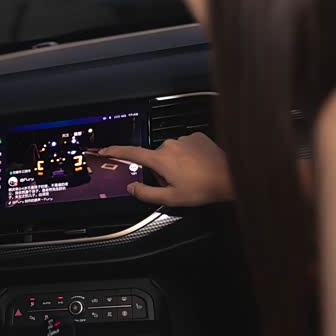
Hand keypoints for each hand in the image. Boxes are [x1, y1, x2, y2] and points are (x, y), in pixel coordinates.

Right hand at [99, 132, 233, 206]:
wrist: (231, 176)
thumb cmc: (202, 189)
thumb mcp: (171, 198)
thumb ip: (146, 193)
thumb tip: (131, 187)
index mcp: (160, 159)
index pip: (131, 153)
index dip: (115, 151)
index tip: (104, 150)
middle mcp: (169, 145)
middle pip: (156, 158)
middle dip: (161, 170)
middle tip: (177, 185)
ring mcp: (184, 139)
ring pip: (171, 153)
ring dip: (176, 164)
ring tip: (192, 176)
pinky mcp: (197, 136)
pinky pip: (185, 147)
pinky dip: (188, 156)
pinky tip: (199, 166)